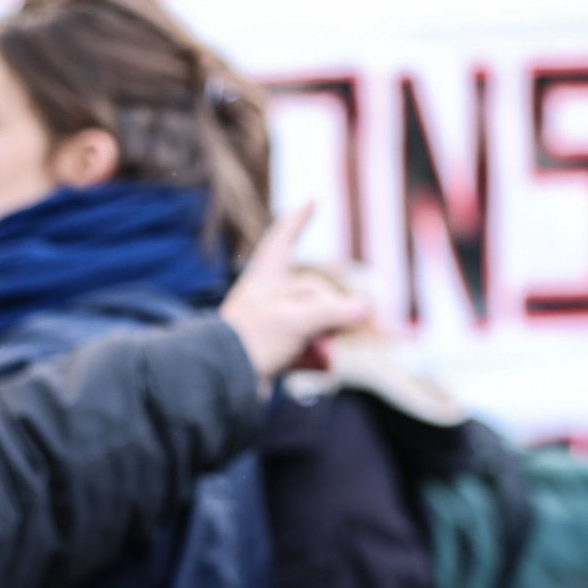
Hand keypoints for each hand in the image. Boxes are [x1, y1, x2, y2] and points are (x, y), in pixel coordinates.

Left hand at [221, 205, 369, 381]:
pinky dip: (316, 357)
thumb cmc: (250, 343)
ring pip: (315, 322)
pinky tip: (322, 367)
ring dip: (326, 340)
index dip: (298, 222)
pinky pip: (307, 347)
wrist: (221, 384)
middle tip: (339, 332)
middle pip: (315, 293)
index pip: (282, 240)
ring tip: (326, 356)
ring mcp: (273, 324)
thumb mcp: (296, 321)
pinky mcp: (275, 351)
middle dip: (331, 315)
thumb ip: (333, 313)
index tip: (312, 202)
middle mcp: (270, 297)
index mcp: (265, 277)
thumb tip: (365, 308)